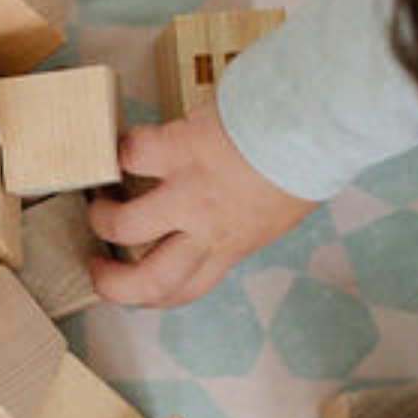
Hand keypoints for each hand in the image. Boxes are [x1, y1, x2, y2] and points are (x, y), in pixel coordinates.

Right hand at [86, 92, 316, 308]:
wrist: (319, 120)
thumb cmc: (306, 157)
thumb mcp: (277, 210)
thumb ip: (239, 221)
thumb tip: (217, 218)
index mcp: (232, 244)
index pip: (180, 291)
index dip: (145, 297)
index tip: (128, 282)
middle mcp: (208, 227)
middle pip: (146, 281)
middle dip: (110, 280)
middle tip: (97, 261)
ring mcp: (190, 190)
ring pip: (124, 225)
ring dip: (104, 215)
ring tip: (102, 199)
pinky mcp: (181, 148)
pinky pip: (130, 154)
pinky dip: (116, 149)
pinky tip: (115, 146)